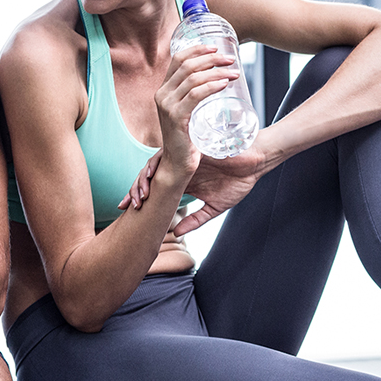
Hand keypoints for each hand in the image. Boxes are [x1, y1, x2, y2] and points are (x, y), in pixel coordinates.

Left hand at [119, 144, 265, 233]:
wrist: (256, 161)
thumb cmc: (239, 180)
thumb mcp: (215, 207)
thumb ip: (195, 220)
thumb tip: (175, 233)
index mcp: (182, 180)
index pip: (156, 189)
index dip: (141, 199)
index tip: (128, 214)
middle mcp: (178, 167)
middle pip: (149, 177)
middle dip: (134, 191)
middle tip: (124, 206)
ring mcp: (182, 156)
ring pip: (153, 165)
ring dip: (143, 180)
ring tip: (139, 195)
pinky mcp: (188, 146)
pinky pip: (167, 152)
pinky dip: (158, 164)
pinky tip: (151, 175)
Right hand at [151, 44, 240, 177]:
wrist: (177, 164)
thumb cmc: (187, 139)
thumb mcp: (187, 112)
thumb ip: (194, 96)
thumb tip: (216, 80)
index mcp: (164, 90)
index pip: (178, 59)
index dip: (197, 49)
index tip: (216, 47)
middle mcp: (162, 94)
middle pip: (187, 65)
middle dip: (212, 58)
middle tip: (231, 59)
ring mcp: (167, 105)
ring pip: (193, 78)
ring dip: (217, 71)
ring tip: (234, 73)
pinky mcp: (176, 117)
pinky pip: (196, 95)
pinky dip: (211, 86)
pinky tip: (224, 84)